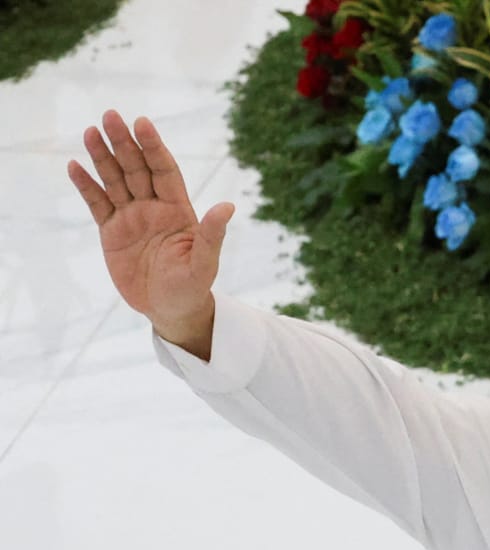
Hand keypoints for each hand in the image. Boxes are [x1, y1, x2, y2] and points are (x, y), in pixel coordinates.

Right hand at [67, 111, 233, 346]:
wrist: (171, 310)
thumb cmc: (192, 288)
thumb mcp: (204, 263)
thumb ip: (212, 235)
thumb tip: (228, 206)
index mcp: (178, 210)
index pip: (164, 171)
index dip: (153, 147)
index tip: (143, 123)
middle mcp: (153, 208)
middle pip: (136, 169)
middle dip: (124, 143)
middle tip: (110, 115)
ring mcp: (131, 218)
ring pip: (115, 180)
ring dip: (103, 157)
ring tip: (91, 132)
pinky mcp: (112, 231)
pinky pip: (97, 203)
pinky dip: (86, 186)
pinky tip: (75, 166)